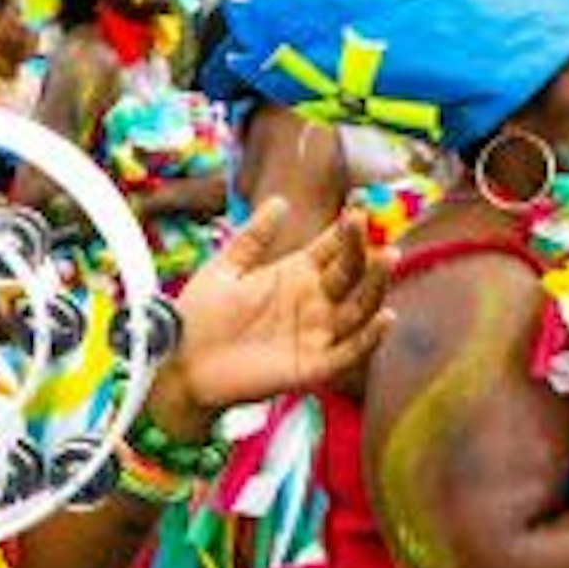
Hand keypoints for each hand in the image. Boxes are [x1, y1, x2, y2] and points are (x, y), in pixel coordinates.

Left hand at [157, 208, 389, 431]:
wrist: (181, 361)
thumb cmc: (200, 315)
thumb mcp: (225, 268)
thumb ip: (253, 237)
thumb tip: (280, 202)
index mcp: (296, 274)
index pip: (333, 248)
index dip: (347, 229)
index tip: (358, 207)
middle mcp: (313, 302)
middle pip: (351, 273)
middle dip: (363, 250)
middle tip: (368, 227)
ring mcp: (316, 333)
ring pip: (359, 308)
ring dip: (376, 285)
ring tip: (387, 257)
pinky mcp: (312, 366)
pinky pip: (349, 352)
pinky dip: (370, 338)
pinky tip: (385, 318)